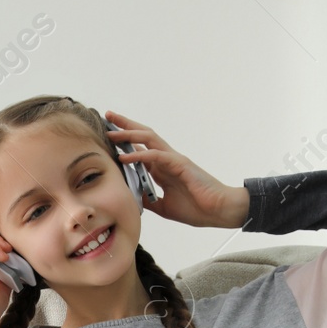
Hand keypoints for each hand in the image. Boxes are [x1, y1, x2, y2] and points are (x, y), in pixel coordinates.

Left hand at [103, 109, 243, 228]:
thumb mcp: (164, 206)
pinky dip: (139, 155)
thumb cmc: (197, 208)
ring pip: (148, 139)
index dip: (125, 141)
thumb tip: (131, 197)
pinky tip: (124, 157)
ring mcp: (173, 160)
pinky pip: (156, 156)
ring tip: (111, 132)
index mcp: (163, 169)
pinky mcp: (180, 164)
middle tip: (107, 116)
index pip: (140, 149)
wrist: (219, 211)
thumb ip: (148, 199)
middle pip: (143, 136)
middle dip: (124, 126)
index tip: (108, 135)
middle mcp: (167, 160)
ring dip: (128, 134)